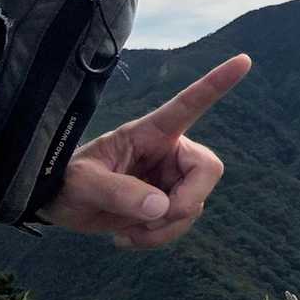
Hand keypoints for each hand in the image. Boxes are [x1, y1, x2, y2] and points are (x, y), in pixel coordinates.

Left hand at [37, 53, 251, 247]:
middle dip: (188, 200)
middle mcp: (169, 152)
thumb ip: (118, 192)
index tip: (243, 60)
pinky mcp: (165, 205)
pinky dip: (158, 238)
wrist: (55, 205)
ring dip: (165, 229)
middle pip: (208, 169)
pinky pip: (180, 224)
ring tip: (128, 233)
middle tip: (157, 218)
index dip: (217, 84)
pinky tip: (128, 238)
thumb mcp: (81, 183)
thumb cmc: (64, 180)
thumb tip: (161, 208)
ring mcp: (169, 179)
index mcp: (150, 132)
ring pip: (195, 204)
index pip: (189, 104)